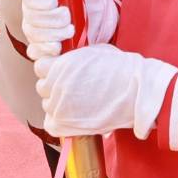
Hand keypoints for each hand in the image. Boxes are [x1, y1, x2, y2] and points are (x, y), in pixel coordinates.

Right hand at [18, 0, 118, 60]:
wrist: (96, 29)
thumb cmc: (89, 6)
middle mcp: (33, 6)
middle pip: (30, 10)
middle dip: (51, 15)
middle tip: (67, 14)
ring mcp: (32, 27)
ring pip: (33, 31)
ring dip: (54, 32)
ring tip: (70, 30)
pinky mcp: (36, 46)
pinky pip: (34, 49)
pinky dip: (47, 48)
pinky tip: (59, 46)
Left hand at [35, 44, 177, 139]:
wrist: (137, 91)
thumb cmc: (121, 69)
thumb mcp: (94, 51)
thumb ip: (73, 57)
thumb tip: (65, 60)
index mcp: (62, 65)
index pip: (40, 67)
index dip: (51, 70)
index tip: (62, 73)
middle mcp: (57, 85)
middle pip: (43, 87)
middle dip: (55, 87)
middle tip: (73, 89)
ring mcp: (60, 106)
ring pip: (48, 106)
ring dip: (58, 105)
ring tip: (78, 103)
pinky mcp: (67, 125)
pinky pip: (51, 124)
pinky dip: (59, 122)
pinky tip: (73, 117)